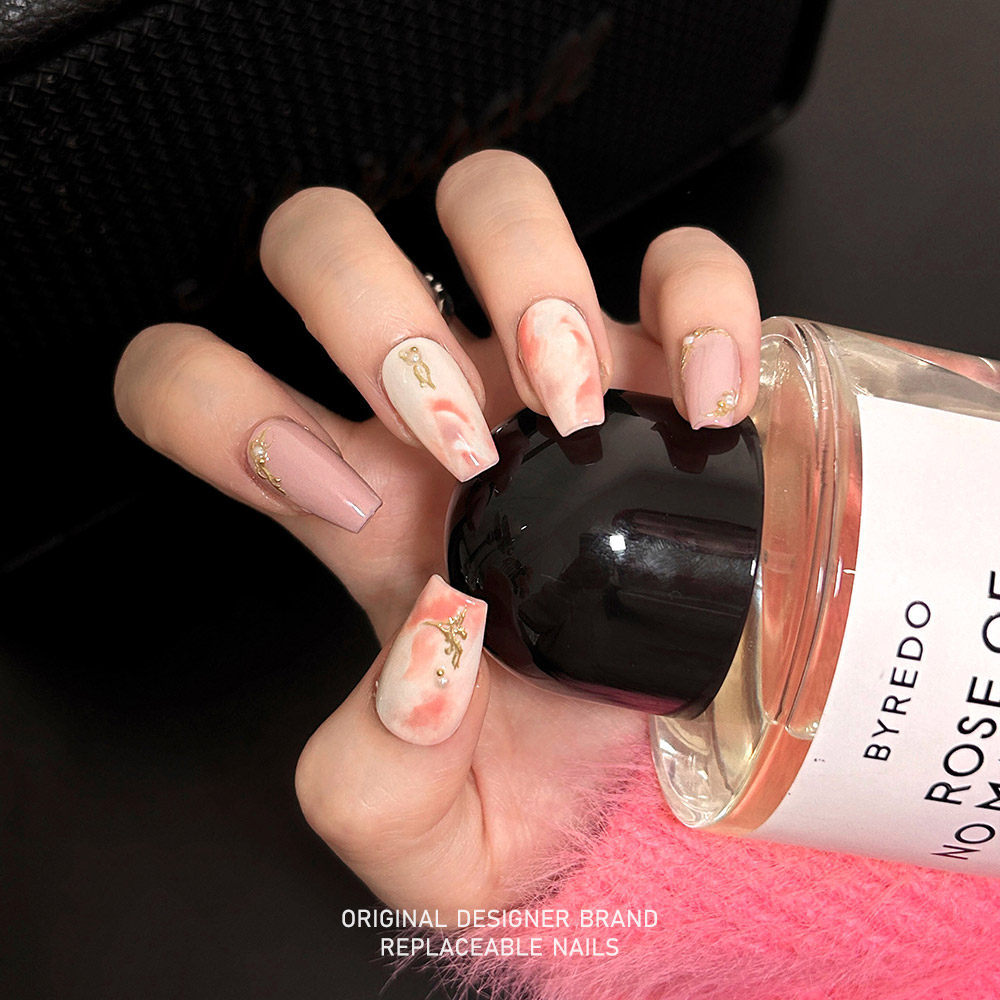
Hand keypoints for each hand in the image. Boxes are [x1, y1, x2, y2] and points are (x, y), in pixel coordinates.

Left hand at [114, 150, 761, 922]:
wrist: (668, 787)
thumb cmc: (543, 789)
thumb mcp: (432, 832)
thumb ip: (375, 777)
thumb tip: (423, 670)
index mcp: (353, 504)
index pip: (201, 384)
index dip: (216, 401)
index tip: (323, 489)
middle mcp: (441, 417)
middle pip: (329, 244)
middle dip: (373, 314)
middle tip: (454, 440)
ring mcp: (556, 378)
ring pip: (494, 203)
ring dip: (527, 282)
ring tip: (573, 406)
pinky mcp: (670, 371)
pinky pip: (683, 266)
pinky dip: (702, 307)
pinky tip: (705, 405)